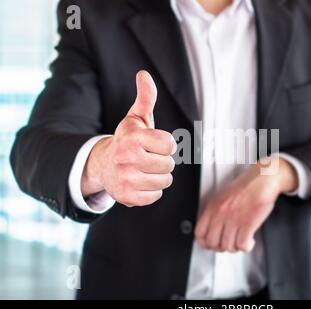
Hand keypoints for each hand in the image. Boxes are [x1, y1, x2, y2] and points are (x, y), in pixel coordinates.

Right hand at [81, 71, 176, 206]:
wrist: (103, 165)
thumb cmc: (128, 140)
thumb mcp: (136, 118)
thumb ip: (145, 98)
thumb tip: (144, 74)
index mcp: (132, 137)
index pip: (170, 144)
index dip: (165, 144)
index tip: (153, 143)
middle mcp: (126, 158)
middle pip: (169, 164)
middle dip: (162, 161)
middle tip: (148, 158)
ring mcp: (125, 179)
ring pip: (164, 181)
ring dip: (158, 177)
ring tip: (144, 170)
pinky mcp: (126, 197)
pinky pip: (155, 195)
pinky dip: (152, 191)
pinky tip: (140, 182)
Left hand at [194, 156, 297, 251]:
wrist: (263, 179)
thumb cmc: (247, 186)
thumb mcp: (223, 196)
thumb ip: (215, 212)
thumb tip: (212, 229)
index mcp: (213, 206)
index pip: (200, 233)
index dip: (205, 243)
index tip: (211, 245)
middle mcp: (221, 213)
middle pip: (213, 243)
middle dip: (221, 247)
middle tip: (229, 244)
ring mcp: (234, 219)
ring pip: (228, 246)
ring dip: (236, 247)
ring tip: (241, 241)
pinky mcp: (248, 223)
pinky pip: (242, 245)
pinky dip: (246, 247)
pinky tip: (250, 241)